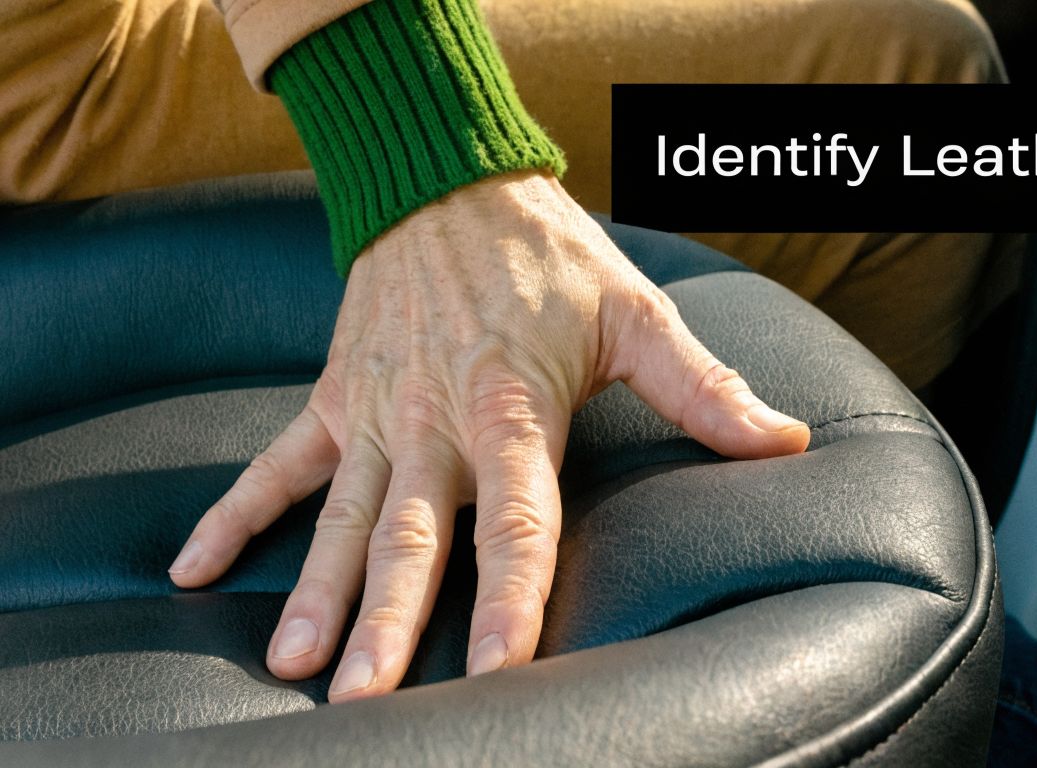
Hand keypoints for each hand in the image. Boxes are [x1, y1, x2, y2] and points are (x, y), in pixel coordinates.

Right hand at [167, 171, 809, 700]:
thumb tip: (785, 442)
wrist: (448, 181)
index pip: (518, 520)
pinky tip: (193, 571)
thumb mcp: (638, 312)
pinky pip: (278, 464)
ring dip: (318, 591)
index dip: (513, 596)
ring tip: (292, 665)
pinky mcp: (335, 397)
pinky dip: (234, 513)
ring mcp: (377, 413)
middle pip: (414, 538)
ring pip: (345, 518)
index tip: (502, 669)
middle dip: (392, 623)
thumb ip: (705, 388)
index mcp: (513, 409)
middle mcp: (436, 422)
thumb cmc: (550, 255)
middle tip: (367, 700)